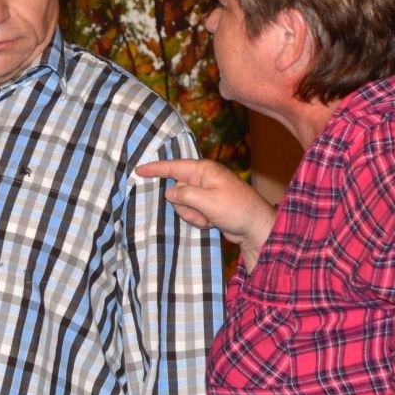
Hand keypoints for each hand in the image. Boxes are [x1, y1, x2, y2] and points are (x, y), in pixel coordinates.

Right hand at [135, 158, 275, 267]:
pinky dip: (198, 219)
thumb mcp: (208, 201)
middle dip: (185, 206)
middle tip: (202, 213)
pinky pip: (191, 212)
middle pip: (176, 190)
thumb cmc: (236, 210)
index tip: (138, 170)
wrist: (255, 227)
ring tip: (210, 219)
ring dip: (193, 215)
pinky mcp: (207, 205)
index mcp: (203, 170)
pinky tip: (212, 222)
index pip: (173, 167)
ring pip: (182, 204)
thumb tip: (170, 192)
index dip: (155, 169)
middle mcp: (203, 179)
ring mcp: (205, 192)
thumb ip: (185, 195)